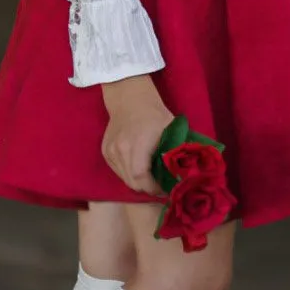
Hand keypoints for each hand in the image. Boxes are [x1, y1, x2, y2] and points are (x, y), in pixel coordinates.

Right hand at [100, 75, 173, 194]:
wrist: (130, 99)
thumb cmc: (154, 115)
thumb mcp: (171, 131)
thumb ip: (175, 153)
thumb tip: (184, 176)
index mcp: (138, 143)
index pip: (141, 177)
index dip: (153, 188)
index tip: (164, 189)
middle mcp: (120, 149)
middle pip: (132, 182)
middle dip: (147, 188)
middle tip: (159, 186)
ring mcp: (110, 151)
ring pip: (124, 178)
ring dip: (138, 182)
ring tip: (150, 177)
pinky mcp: (105, 151)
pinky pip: (118, 171)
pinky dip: (128, 174)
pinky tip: (138, 167)